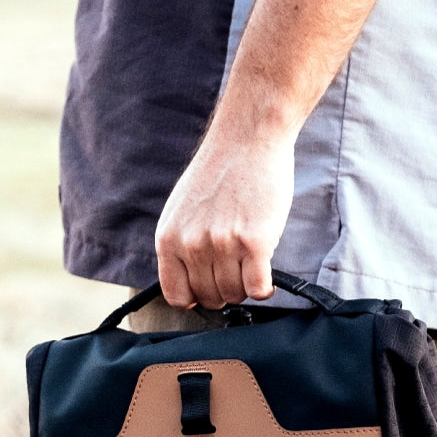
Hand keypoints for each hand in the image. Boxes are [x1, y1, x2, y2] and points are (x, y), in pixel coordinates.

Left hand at [154, 135, 294, 308]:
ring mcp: (223, 244)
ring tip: (252, 267)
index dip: (196, 297)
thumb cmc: (219, 173)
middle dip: (225, 292)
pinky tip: (267, 275)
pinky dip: (265, 289)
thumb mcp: (182, 210)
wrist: (247, 139)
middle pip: (210, 298)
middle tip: (238, 273)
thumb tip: (188, 285)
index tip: (210, 290)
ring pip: (235, 295)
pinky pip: (258, 289)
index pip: (176, 295)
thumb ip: (181, 245)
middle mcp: (192, 245)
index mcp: (168, 239)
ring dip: (246, 288)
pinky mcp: (254, 242)